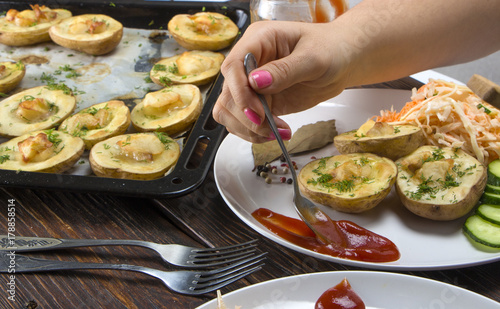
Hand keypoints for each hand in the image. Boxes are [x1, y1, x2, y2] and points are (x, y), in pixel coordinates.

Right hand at [212, 21, 349, 142]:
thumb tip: (256, 82)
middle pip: (228, 93)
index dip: (239, 92)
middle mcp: (249, 62)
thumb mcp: (314, 58)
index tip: (257, 112)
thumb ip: (286, 70)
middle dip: (246, 116)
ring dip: (247, 128)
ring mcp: (251, 84)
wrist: (341, 61)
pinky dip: (254, 133)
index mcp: (258, 40)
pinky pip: (243, 122)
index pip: (233, 66)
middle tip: (270, 128)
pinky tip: (277, 133)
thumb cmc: (331, 49)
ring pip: (229, 111)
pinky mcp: (258, 102)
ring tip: (275, 134)